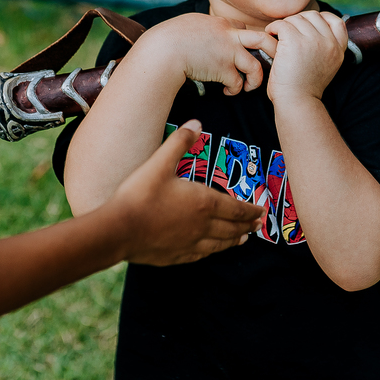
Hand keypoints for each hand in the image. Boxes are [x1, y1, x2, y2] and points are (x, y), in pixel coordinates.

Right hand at [111, 120, 266, 264]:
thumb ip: (180, 142)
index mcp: (203, 203)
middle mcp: (202, 226)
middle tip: (257, 225)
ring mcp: (190, 243)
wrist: (118, 230)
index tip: (261, 211)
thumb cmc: (140, 195)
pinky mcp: (176, 256)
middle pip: (232, 227)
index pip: (235, 208)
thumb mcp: (160, 162)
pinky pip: (202, 254)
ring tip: (242, 239)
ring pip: (219, 244)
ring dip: (233, 240)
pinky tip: (211, 250)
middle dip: (246, 225)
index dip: (250, 210)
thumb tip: (196, 124)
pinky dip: (212, 251)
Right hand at [138, 13, 277, 95]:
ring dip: (256, 79)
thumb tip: (201, 31)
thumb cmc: (168, 38)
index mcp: (219, 23)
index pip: (243, 28)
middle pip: (262, 40)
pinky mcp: (223, 69)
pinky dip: (235, 90)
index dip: (245, 40)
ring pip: (256, 66)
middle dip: (271, 52)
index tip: (243, 50)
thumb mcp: (189, 23)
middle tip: (268, 64)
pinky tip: (228, 92)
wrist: (163, 49)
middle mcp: (229, 35)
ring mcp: (228, 52)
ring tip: (249, 86)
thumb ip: (202, 28)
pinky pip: (238, 83)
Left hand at [264, 11, 347, 103]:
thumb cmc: (304, 88)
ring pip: (296, 18)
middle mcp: (329, 43)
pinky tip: (271, 37)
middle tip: (287, 33)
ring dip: (284, 25)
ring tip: (277, 37)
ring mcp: (313, 40)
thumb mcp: (326, 67)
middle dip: (298, 21)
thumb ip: (326, 49)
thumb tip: (315, 30)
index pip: (337, 21)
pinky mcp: (295, 41)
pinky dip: (273, 28)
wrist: (297, 102)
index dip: (321, 19)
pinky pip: (282, 24)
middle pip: (313, 16)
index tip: (307, 27)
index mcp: (338, 49)